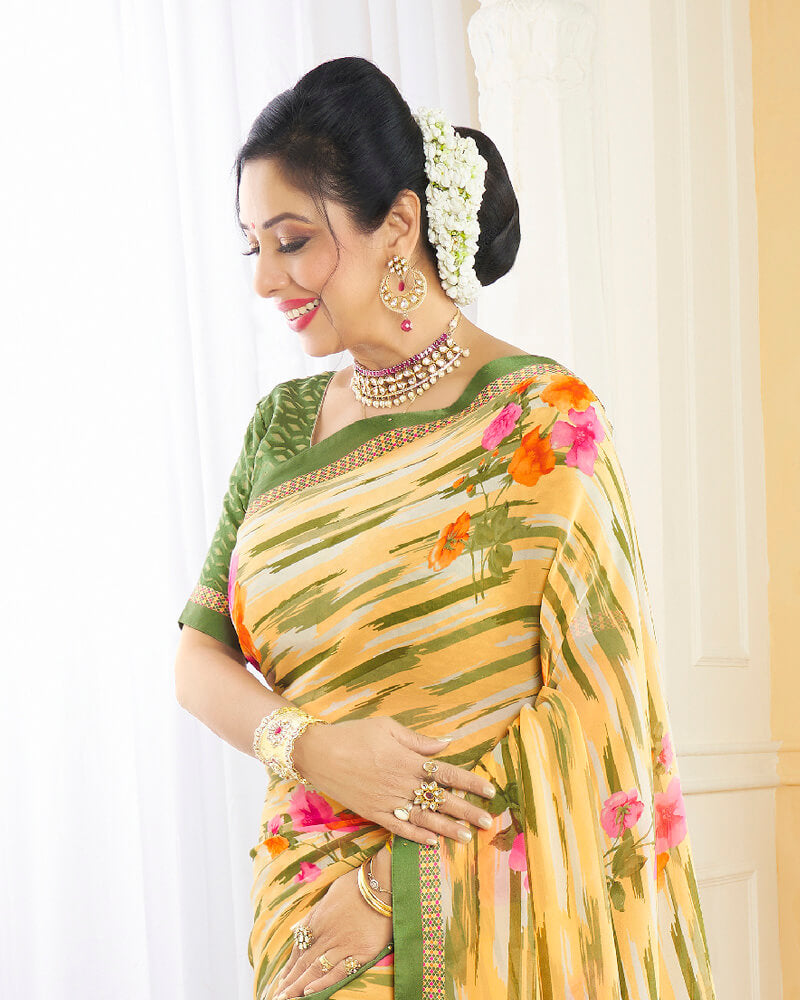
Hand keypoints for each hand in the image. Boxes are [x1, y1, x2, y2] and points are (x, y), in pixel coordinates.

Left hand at [273, 863, 390, 998]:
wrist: (382, 883)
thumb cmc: (357, 885)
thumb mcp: (329, 895)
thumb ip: (314, 914)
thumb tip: (300, 928)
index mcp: (318, 920)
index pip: (299, 948)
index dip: (289, 966)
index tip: (282, 980)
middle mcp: (327, 934)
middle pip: (304, 962)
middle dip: (290, 981)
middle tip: (278, 996)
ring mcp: (343, 945)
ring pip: (316, 969)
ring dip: (299, 986)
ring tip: (288, 998)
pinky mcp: (361, 952)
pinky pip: (339, 971)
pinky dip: (324, 983)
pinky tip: (310, 992)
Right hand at [293, 716, 496, 845]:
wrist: (318, 752)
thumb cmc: (354, 734)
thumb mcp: (388, 727)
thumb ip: (419, 740)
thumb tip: (447, 744)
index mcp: (408, 760)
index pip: (447, 774)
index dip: (470, 783)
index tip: (490, 791)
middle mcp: (401, 783)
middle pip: (441, 800)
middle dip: (467, 811)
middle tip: (488, 822)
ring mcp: (387, 800)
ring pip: (424, 818)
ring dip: (447, 828)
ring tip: (467, 837)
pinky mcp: (373, 812)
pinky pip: (399, 828)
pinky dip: (417, 836)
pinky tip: (433, 842)